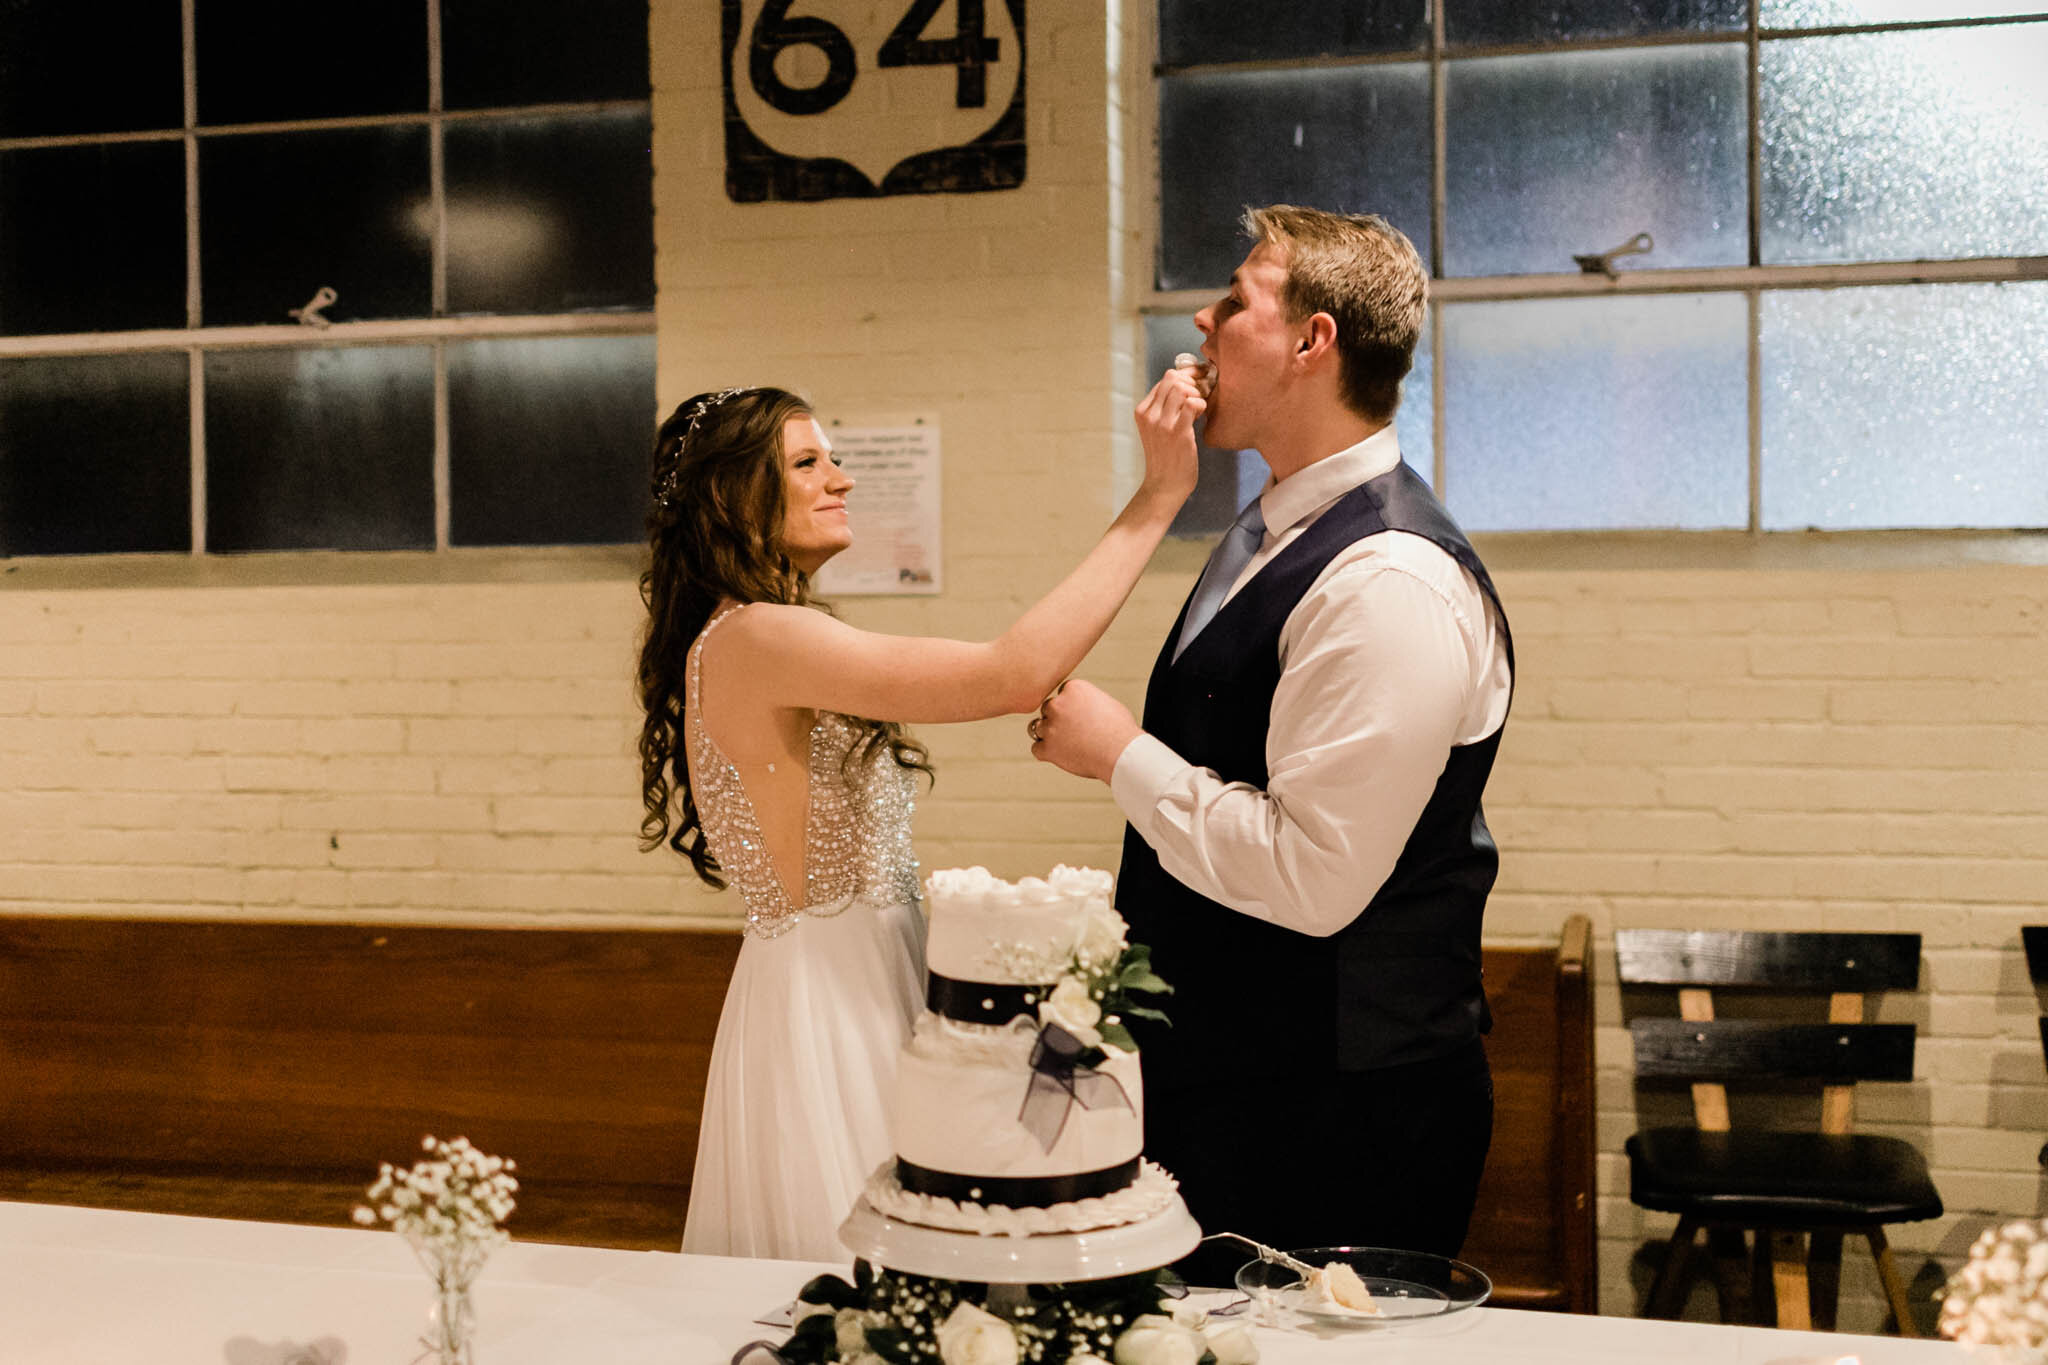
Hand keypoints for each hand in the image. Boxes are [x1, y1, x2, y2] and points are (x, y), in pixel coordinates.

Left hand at [1029, 679, 1140, 782]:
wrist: (1121, 753)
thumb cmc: (1120, 730)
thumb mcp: (1106, 703)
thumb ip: (1086, 701)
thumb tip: (1078, 705)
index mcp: (1073, 688)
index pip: (1062, 694)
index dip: (1071, 707)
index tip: (1081, 717)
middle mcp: (1058, 704)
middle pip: (1048, 709)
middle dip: (1058, 719)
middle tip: (1077, 732)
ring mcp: (1050, 727)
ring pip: (1039, 728)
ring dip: (1051, 736)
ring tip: (1072, 744)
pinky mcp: (1047, 748)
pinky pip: (1037, 749)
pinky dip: (1047, 753)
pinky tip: (1063, 755)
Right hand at [1133, 364, 1204, 506]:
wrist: (1165, 485)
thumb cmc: (1167, 456)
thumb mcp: (1157, 428)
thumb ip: (1165, 407)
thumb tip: (1187, 384)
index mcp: (1142, 411)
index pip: (1165, 379)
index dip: (1185, 379)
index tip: (1195, 389)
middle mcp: (1149, 414)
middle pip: (1173, 379)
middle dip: (1192, 384)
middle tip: (1198, 399)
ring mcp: (1162, 423)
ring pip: (1182, 388)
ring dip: (1196, 395)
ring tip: (1198, 410)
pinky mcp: (1177, 432)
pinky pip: (1192, 403)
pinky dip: (1201, 405)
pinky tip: (1200, 417)